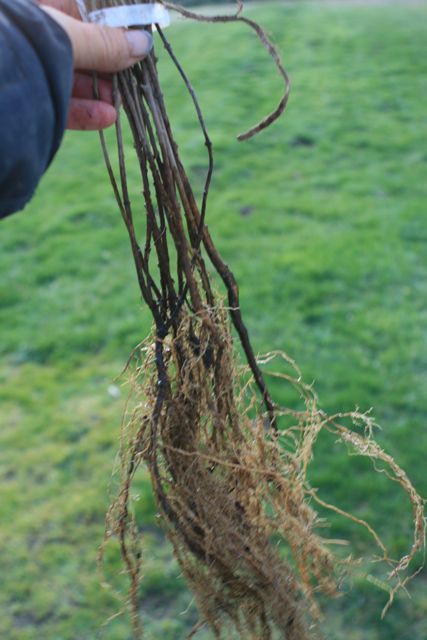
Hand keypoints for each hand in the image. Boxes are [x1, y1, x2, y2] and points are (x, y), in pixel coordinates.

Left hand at [40, 0, 152, 129]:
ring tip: (120, 101)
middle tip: (133, 77)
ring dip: (101, 92)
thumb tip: (143, 44)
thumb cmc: (22, 44)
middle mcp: (35, 37)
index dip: (114, 29)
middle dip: (110, 67)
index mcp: (41, 8)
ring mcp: (32, 69)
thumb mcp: (68, 36)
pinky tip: (107, 116)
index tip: (138, 43)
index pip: (87, 13)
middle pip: (83, 49)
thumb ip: (105, 42)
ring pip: (73, 79)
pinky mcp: (30, 101)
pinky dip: (85, 112)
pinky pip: (60, 104)